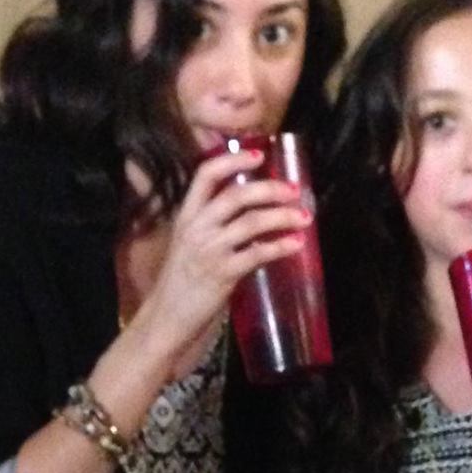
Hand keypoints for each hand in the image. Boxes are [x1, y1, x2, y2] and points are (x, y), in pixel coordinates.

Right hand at [130, 147, 310, 365]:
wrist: (168, 317)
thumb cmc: (183, 281)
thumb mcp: (191, 244)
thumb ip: (214, 225)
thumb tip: (253, 212)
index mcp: (186, 215)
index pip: (206, 174)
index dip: (233, 160)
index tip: (259, 155)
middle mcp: (196, 227)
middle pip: (237, 195)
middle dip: (270, 189)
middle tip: (294, 190)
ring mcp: (209, 250)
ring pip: (252, 222)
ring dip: (282, 216)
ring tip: (304, 217)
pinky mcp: (223, 274)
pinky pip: (258, 254)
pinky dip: (281, 246)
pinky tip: (296, 244)